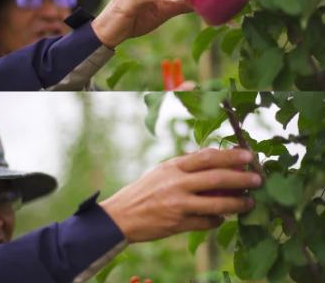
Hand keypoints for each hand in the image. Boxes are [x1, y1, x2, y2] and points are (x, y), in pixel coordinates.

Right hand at [101, 148, 261, 242]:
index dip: (230, 156)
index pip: (206, 157)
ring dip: (238, 203)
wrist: (121, 216)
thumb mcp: (161, 172)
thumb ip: (186, 166)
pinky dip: (218, 220)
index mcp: (172, 167)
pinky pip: (207, 222)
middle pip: (217, 179)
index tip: (248, 156)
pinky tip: (221, 217)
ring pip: (217, 204)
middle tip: (258, 180)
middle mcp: (176, 184)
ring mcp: (178, 205)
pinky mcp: (179, 224)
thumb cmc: (144, 191)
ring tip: (249, 202)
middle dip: (242, 179)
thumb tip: (217, 159)